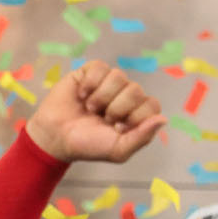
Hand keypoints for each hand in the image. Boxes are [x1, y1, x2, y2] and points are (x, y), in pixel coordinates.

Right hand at [24, 65, 162, 167]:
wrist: (54, 138)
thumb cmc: (86, 145)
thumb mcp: (117, 150)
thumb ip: (142, 137)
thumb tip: (163, 119)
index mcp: (137, 114)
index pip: (151, 105)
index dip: (134, 116)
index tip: (116, 128)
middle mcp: (126, 96)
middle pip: (135, 90)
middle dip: (115, 108)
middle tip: (101, 118)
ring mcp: (108, 83)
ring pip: (118, 76)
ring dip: (100, 97)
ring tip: (89, 108)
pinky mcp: (89, 73)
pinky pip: (100, 67)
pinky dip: (89, 83)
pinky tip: (81, 95)